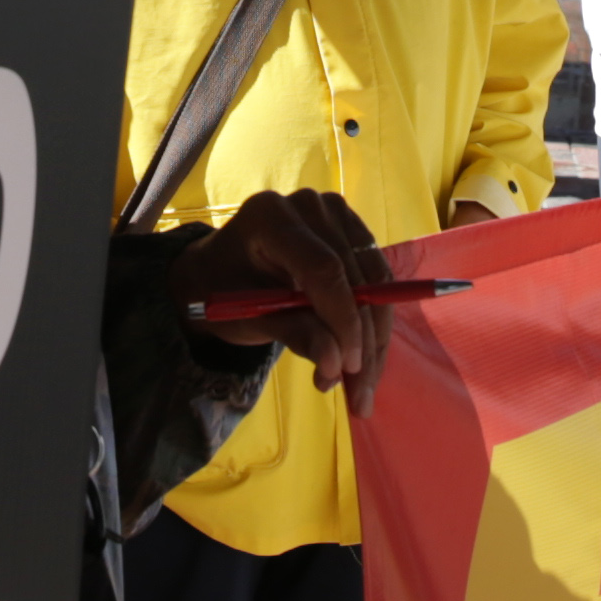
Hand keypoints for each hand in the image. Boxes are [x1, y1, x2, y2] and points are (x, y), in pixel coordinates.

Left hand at [167, 190, 394, 406]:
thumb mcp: (247, 316)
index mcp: (271, 216)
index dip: (343, 320)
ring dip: (375, 340)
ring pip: (375, 283)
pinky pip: (377, 280)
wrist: (223, 269)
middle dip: (362, 342)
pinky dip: (374, 324)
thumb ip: (292, 333)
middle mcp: (309, 206)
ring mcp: (335, 213)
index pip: (324, 269)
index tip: (348, 367)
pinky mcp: (353, 230)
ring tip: (363, 389)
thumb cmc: (225, 290)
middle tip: (360, 395)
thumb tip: (335, 366)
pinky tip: (365, 361)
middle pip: (356, 277)